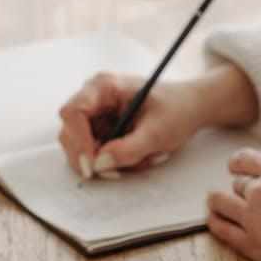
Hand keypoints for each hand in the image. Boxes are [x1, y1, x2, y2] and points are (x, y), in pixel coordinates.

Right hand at [58, 72, 205, 177]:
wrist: (190, 108)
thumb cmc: (176, 110)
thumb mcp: (157, 132)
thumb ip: (128, 149)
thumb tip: (99, 165)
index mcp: (104, 86)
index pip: (73, 112)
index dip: (78, 140)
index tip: (92, 165)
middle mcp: (94, 98)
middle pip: (70, 133)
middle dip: (91, 157)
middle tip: (115, 173)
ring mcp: (96, 115)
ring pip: (82, 147)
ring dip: (108, 161)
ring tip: (142, 158)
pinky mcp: (101, 130)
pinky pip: (96, 153)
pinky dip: (116, 161)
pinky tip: (141, 156)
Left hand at [206, 148, 260, 260]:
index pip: (245, 159)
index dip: (236, 163)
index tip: (233, 167)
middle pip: (237, 184)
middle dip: (241, 191)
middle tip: (243, 197)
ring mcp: (253, 215)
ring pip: (220, 200)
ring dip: (217, 201)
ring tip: (215, 203)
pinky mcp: (250, 241)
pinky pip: (221, 228)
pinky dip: (215, 222)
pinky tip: (214, 220)